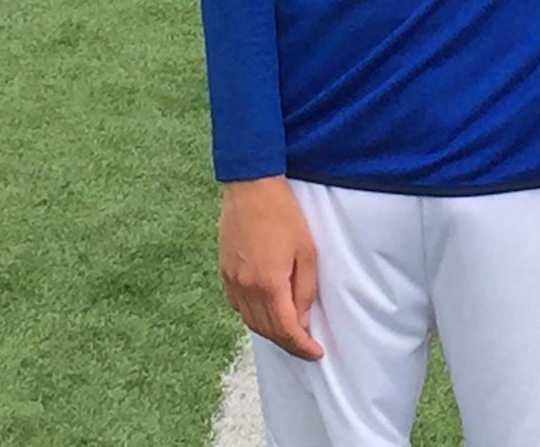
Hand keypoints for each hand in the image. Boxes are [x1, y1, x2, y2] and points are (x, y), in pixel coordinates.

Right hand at [218, 176, 322, 359]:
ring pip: (249, 320)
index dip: (301, 346)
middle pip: (265, 329)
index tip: (315, 352)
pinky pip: (237, 305)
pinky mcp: (223, 270)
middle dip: (287, 342)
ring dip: (269, 331)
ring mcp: (231, 280)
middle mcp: (245, 288)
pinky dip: (252, 315)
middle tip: (305, 345)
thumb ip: (304, 289)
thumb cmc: (284, 214)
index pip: (285, 329)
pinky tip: (264, 310)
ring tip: (288, 331)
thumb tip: (302, 319)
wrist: (251, 186)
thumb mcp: (306, 251)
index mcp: (268, 284)